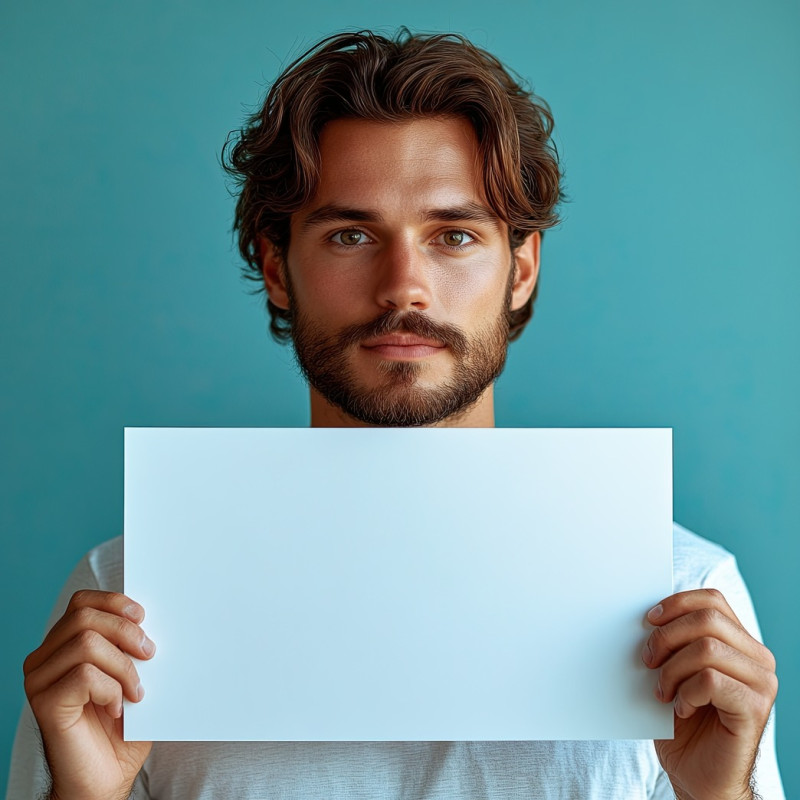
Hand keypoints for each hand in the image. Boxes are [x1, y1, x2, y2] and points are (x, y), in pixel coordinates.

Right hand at [23, 590, 155, 799]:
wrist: (108, 778)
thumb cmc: (123, 728)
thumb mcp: (136, 676)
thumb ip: (136, 646)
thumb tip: (156, 618)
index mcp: (63, 645)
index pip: (82, 601)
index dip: (114, 602)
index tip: (144, 617)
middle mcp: (44, 659)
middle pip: (84, 616)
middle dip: (126, 631)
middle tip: (150, 655)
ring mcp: (40, 681)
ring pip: (86, 643)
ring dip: (123, 665)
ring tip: (136, 691)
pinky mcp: (44, 704)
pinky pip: (84, 676)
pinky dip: (111, 688)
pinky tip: (118, 709)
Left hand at [642, 588, 777, 799]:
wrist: (696, 775)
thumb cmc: (682, 721)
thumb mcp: (672, 669)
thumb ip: (671, 640)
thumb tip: (647, 614)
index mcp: (740, 642)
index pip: (712, 599)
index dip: (676, 603)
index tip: (649, 620)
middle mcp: (757, 659)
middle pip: (707, 618)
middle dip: (666, 636)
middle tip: (648, 661)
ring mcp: (761, 684)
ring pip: (706, 648)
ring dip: (672, 669)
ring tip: (663, 691)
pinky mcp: (755, 709)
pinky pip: (711, 680)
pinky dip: (686, 692)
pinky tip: (681, 708)